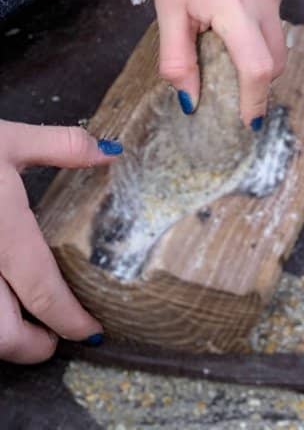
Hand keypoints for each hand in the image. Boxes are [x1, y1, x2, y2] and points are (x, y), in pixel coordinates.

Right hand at [0, 121, 117, 361]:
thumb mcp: (8, 140)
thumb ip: (62, 147)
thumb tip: (110, 153)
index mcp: (3, 234)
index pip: (42, 293)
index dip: (69, 320)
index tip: (90, 331)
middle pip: (1, 337)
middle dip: (31, 348)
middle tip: (54, 337)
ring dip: (2, 336)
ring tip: (23, 323)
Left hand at [153, 0, 284, 128]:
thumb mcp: (169, 15)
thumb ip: (178, 61)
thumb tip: (190, 102)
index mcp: (235, 10)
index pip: (257, 67)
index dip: (254, 99)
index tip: (247, 121)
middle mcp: (264, 1)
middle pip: (275, 60)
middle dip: (258, 83)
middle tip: (235, 93)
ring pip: (278, 41)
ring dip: (259, 57)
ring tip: (229, 55)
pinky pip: (274, 20)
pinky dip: (258, 34)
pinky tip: (233, 25)